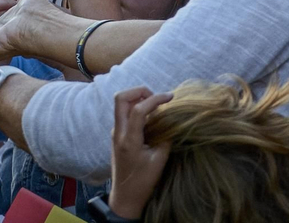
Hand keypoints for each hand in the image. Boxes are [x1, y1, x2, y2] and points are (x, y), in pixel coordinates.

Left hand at [107, 87, 173, 217]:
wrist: (125, 196)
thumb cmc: (143, 181)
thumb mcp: (159, 161)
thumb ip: (165, 138)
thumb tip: (172, 121)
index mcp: (128, 140)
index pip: (138, 109)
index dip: (156, 99)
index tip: (171, 97)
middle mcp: (118, 132)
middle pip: (120, 98)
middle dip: (139, 91)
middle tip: (157, 97)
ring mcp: (116, 133)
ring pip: (121, 104)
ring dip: (138, 98)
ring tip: (156, 105)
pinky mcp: (118, 135)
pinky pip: (124, 114)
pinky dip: (137, 108)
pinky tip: (151, 116)